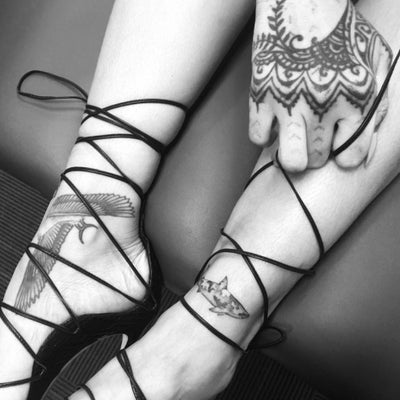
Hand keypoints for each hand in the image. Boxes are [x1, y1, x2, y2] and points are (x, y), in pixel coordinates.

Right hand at [249, 0, 392, 170]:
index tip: (337, 144)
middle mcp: (323, 104)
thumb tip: (366, 150)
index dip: (344, 154)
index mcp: (357, 97)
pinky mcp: (260, 96)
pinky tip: (274, 120)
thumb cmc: (341, 32)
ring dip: (293, 155)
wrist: (303, 3)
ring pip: (290, 160)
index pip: (351, 156)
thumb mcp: (376, 62)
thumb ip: (379, 107)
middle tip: (314, 133)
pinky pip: (259, 138)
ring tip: (295, 138)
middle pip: (318, 159)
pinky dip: (265, 134)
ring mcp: (289, 102)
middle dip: (317, 151)